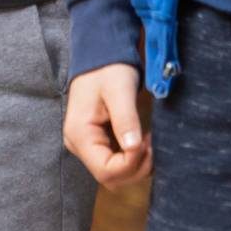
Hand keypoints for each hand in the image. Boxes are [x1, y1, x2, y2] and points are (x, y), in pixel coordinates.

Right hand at [63, 63, 150, 186]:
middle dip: (135, 168)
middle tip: (152, 144)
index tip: (147, 143)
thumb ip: (126, 119)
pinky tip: (143, 142)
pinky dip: (132, 159)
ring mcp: (86, 145)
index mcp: (80, 134)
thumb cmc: (108, 68)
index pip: (105, 170)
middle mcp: (78, 145)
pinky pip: (114, 162)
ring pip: (113, 174)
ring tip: (149, 142)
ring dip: (135, 166)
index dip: (130, 164)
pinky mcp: (96, 142)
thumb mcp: (119, 90)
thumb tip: (134, 147)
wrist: (99, 53)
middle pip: (109, 177)